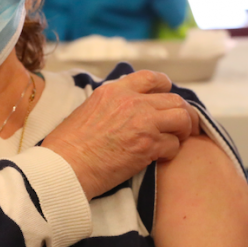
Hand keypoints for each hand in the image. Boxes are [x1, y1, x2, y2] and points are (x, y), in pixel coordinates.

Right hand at [42, 70, 201, 199]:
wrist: (64, 168)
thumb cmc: (68, 146)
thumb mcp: (87, 110)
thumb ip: (111, 104)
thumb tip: (125, 110)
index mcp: (114, 91)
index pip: (152, 78)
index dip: (166, 88)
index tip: (167, 100)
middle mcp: (132, 102)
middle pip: (174, 99)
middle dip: (183, 113)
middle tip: (182, 127)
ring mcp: (142, 123)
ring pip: (182, 118)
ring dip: (183, 131)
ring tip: (176, 141)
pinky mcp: (148, 146)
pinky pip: (174, 145)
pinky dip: (171, 153)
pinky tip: (160, 158)